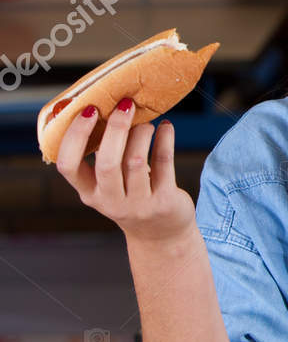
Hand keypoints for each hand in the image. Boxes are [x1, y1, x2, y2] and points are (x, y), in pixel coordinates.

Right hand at [55, 100, 195, 244]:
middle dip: (115, 129)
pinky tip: (166, 127)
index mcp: (89, 193)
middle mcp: (111, 201)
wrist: (162, 235)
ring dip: (142, 133)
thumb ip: (104, 158)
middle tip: (124, 105)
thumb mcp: (109, 186)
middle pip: (107, 163)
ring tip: (147, 121)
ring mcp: (139, 204)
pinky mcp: (164, 201)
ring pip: (137, 162)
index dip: (75, 137)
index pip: (68, 165)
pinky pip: (164, 164)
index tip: (88, 111)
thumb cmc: (132, 198)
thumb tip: (107, 110)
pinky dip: (165, 140)